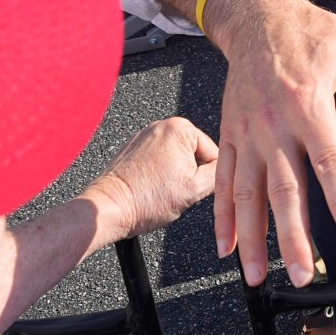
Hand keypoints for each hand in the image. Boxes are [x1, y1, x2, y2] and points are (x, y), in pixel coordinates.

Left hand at [91, 117, 218, 239]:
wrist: (109, 208)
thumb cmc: (146, 200)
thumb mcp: (195, 190)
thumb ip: (218, 175)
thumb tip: (226, 172)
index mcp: (180, 128)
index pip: (214, 153)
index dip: (210, 176)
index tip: (194, 189)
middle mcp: (161, 125)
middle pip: (194, 154)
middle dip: (190, 175)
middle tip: (176, 192)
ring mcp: (144, 136)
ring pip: (175, 159)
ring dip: (174, 176)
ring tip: (161, 193)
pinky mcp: (132, 149)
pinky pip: (156, 161)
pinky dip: (157, 176)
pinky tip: (150, 190)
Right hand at [204, 0, 335, 286]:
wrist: (255, 17)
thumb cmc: (310, 32)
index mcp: (309, 103)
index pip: (329, 158)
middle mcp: (274, 123)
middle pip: (284, 188)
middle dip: (292, 235)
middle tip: (302, 274)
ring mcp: (247, 133)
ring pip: (248, 193)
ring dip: (252, 237)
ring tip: (256, 277)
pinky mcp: (230, 135)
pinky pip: (223, 181)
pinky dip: (222, 216)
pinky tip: (227, 249)